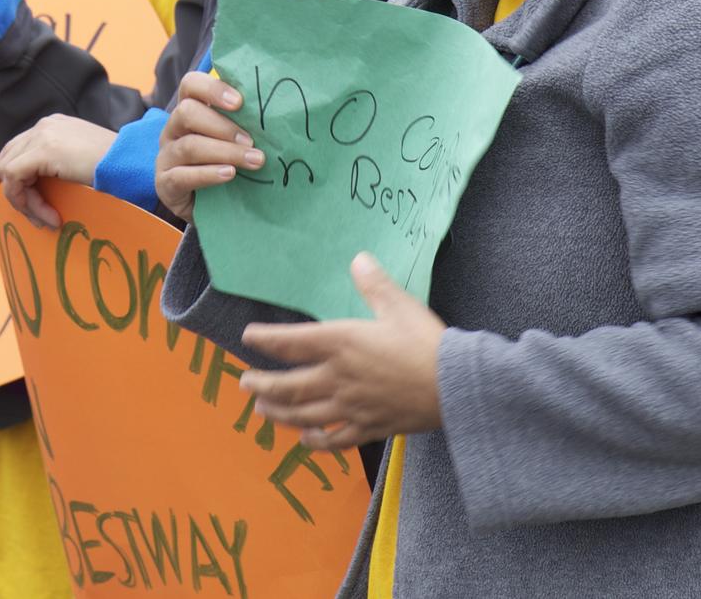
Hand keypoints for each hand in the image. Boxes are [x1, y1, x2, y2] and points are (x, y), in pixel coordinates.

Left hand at [0, 115, 114, 228]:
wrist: (132, 166)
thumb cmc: (115, 171)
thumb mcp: (79, 164)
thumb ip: (56, 166)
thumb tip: (35, 186)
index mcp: (55, 125)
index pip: (19, 144)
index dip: (3, 165)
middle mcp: (45, 125)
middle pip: (8, 153)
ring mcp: (43, 135)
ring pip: (11, 170)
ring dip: (25, 202)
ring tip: (46, 220)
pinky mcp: (43, 150)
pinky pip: (16, 179)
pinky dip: (27, 201)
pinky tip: (47, 215)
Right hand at [155, 71, 262, 221]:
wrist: (215, 208)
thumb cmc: (229, 165)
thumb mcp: (236, 141)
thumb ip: (246, 125)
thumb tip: (277, 114)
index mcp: (190, 110)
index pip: (191, 84)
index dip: (212, 89)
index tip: (240, 102)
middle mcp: (173, 129)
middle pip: (187, 112)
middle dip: (223, 126)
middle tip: (252, 140)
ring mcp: (166, 156)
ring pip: (189, 146)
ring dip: (225, 152)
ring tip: (254, 161)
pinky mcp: (165, 184)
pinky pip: (182, 176)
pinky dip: (208, 174)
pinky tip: (229, 174)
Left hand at [238, 252, 447, 451]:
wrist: (456, 386)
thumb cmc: (427, 343)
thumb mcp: (399, 305)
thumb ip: (374, 284)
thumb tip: (358, 258)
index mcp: (342, 343)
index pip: (292, 342)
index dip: (266, 340)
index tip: (248, 338)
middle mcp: (339, 378)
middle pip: (289, 387)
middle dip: (262, 385)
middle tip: (244, 383)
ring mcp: (352, 407)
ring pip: (304, 416)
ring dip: (279, 413)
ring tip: (262, 410)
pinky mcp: (370, 428)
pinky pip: (335, 440)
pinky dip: (316, 442)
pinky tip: (306, 441)